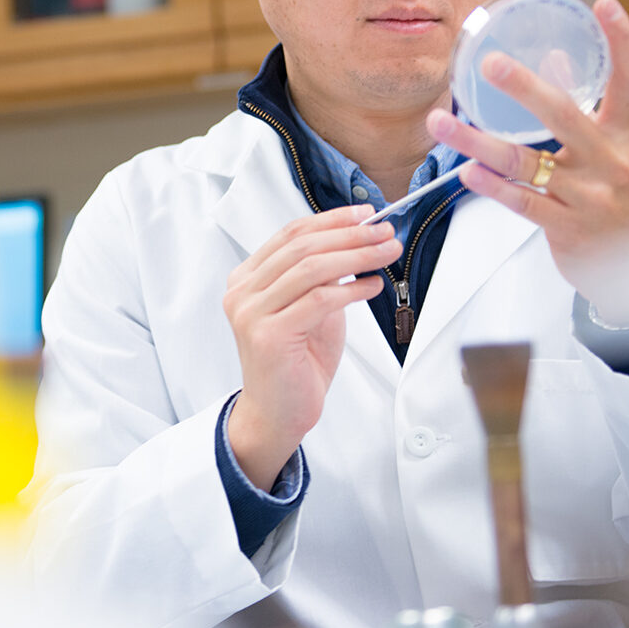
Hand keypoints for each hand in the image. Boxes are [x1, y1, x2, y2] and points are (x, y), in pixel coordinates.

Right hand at [224, 204, 400, 490]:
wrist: (279, 414)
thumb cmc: (297, 360)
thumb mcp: (311, 305)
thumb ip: (324, 274)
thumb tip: (361, 236)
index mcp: (247, 277)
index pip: (292, 233)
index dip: (332, 219)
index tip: (366, 213)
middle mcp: (242, 291)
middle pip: (303, 246)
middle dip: (350, 234)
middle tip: (385, 231)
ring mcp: (250, 313)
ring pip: (311, 268)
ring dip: (356, 256)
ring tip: (387, 253)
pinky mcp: (267, 336)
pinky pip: (318, 300)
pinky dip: (351, 288)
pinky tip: (373, 285)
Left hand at [427, 0, 628, 325]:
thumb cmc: (614, 197)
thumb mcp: (611, 148)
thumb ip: (584, 105)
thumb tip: (553, 56)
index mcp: (625, 133)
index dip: (622, 40)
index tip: (603, 5)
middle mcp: (610, 161)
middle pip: (566, 114)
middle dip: (525, 87)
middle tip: (489, 63)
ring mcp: (589, 196)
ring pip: (526, 162)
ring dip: (477, 142)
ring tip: (440, 122)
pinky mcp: (567, 227)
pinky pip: (522, 202)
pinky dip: (491, 186)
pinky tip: (465, 172)